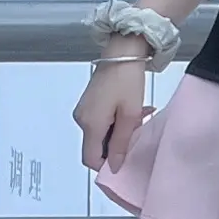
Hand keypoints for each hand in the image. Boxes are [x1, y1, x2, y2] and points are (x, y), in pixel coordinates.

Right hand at [73, 42, 152, 171]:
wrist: (123, 52)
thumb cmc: (127, 80)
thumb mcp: (130, 115)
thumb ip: (121, 144)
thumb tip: (114, 166)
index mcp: (90, 124)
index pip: (91, 159)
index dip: (107, 166)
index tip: (125, 160)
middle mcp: (81, 119)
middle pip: (96, 148)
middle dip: (116, 147)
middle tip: (136, 134)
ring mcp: (83, 110)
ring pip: (100, 135)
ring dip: (118, 134)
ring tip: (137, 120)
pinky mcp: (88, 103)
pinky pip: (100, 123)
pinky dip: (114, 123)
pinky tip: (130, 113)